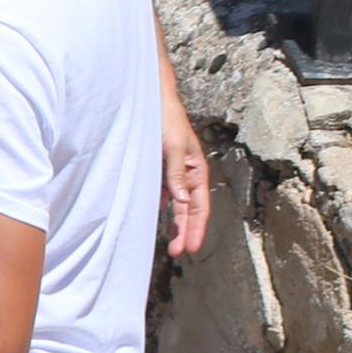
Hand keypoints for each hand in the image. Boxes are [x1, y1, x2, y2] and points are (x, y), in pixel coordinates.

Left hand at [160, 96, 210, 257]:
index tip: (192, 248)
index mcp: (197, 171)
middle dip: (186, 232)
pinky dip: (161, 205)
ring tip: (171, 242)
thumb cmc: (166, 120)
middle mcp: (188, 174)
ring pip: (177, 204)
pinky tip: (155, 215)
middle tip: (178, 252)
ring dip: (175, 222)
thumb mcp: (171, 147)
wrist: (152, 100)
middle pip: (189, 210)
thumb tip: (180, 202)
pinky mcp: (160, 168)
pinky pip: (162, 192)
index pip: (200, 207)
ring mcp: (174, 173)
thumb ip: (175, 174)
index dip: (196, 228)